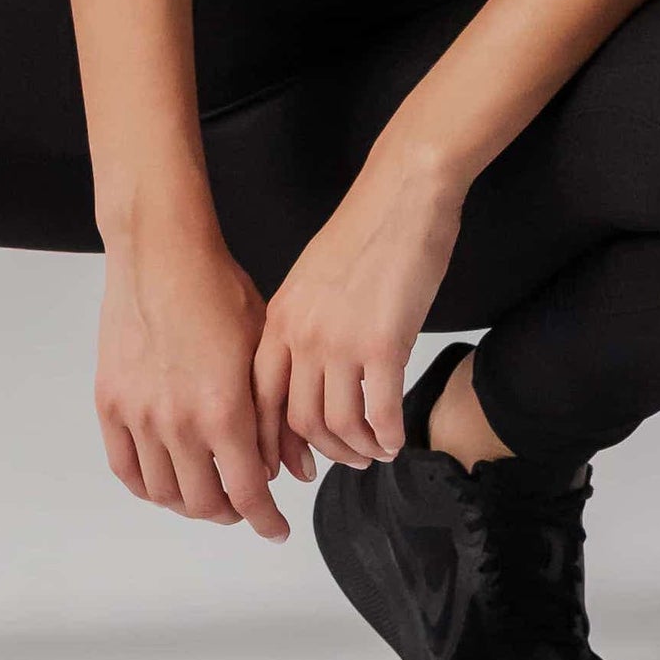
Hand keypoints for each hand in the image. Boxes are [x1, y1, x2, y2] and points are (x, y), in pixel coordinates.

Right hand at [93, 225, 318, 538]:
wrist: (161, 253)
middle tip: (243, 504)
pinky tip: (164, 480)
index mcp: (224, 411)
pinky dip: (147, 485)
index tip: (275, 529)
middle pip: (204, 503)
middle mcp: (178, 422)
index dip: (266, 522)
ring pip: (163, 493)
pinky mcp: (109, 401)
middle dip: (231, 513)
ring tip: (205, 491)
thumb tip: (279, 467)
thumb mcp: (263, 352)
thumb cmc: (217, 289)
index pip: (248, 495)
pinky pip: (124, 467)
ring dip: (188, 503)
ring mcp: (138, 414)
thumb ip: (270, 418)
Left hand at [254, 150, 464, 469]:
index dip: (271, 441)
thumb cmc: (363, 234)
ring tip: (376, 452)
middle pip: (297, 420)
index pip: (259, 397)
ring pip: (338, 424)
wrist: (400, 195)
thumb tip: (307, 373)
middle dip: (321, 453)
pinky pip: (380, 412)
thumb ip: (302, 325)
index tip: (287, 464)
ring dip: (358, 450)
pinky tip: (398, 440)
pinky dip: (389, 437)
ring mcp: (341, 341)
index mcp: (280, 318)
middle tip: (346, 461)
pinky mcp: (384, 344)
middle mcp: (302, 334)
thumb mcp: (310, 281)